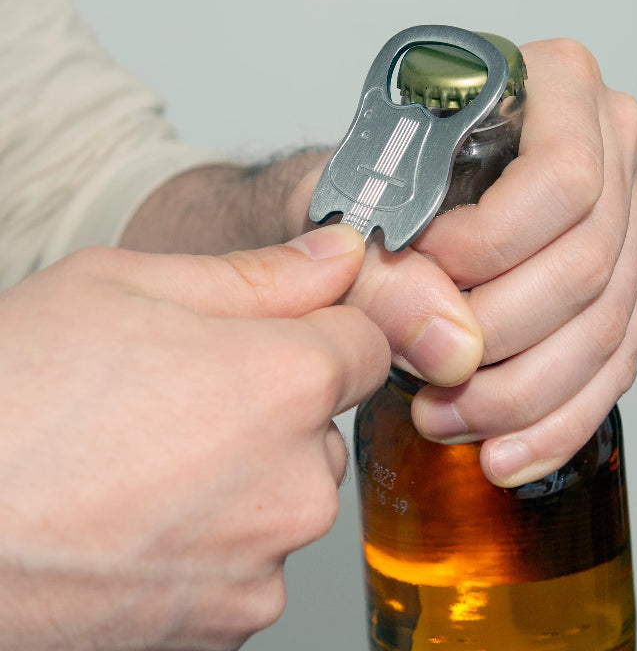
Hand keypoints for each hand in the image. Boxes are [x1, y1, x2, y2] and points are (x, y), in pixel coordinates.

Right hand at [0, 224, 388, 649]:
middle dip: (276, 404)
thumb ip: (260, 272)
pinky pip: (252, 556)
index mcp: (288, 381)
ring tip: (148, 462)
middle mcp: (298, 479)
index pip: (369, 342)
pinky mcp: (230, 621)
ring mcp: (265, 558)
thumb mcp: (128, 286)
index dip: (324, 330)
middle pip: (324, 422)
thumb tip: (338, 254)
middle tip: (181, 398)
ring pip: (288, 490)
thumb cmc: (14, 399)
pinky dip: (216, 537)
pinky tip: (142, 519)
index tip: (278, 335)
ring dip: (245, 474)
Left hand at [289, 39, 636, 486]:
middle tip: (427, 375)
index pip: (562, 178)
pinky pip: (612, 367)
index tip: (425, 273)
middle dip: (500, 336)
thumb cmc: (366, 179)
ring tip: (447, 419)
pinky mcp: (623, 289)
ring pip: (606, 328)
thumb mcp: (349, 202)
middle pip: (590, 262)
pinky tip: (503, 451)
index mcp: (553, 86)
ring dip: (522, 393)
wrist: (378, 201)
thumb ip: (380, 263)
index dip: (492, 245)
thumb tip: (444, 343)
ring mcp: (627, 222)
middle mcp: (609, 148)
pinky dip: (555, 420)